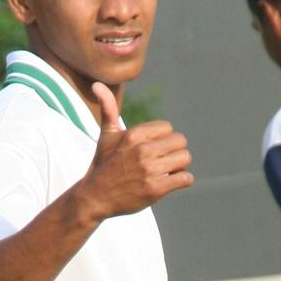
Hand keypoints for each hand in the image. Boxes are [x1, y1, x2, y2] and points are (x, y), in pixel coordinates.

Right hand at [81, 80, 193, 219]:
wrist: (95, 197)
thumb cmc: (103, 164)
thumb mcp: (106, 135)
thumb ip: (108, 108)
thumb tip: (96, 84)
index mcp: (134, 134)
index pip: (168, 128)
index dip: (164, 139)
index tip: (154, 149)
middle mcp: (142, 150)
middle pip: (180, 141)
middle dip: (175, 151)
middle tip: (164, 161)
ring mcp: (150, 170)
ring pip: (185, 158)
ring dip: (180, 166)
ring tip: (168, 172)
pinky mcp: (156, 189)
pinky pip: (186, 178)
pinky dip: (184, 181)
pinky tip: (173, 182)